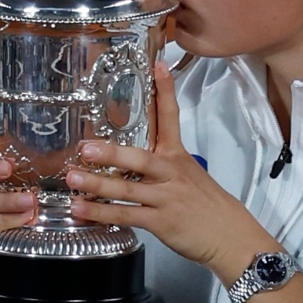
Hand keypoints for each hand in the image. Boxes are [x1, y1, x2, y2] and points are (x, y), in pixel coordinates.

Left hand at [66, 63, 276, 282]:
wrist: (230, 237)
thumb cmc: (210, 208)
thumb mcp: (191, 177)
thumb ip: (164, 166)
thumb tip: (135, 160)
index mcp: (178, 157)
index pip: (172, 118)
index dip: (165, 91)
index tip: (157, 65)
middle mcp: (171, 173)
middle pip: (140, 158)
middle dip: (112, 152)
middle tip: (85, 147)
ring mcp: (166, 198)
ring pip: (127, 188)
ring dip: (97, 183)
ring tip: (72, 177)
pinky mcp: (161, 222)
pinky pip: (126, 215)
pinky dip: (101, 213)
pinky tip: (80, 209)